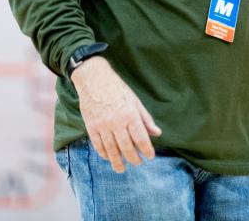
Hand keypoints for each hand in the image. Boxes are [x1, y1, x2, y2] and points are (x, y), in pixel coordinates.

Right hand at [71, 56, 161, 172]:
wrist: (94, 79)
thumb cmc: (117, 89)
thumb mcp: (135, 101)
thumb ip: (145, 119)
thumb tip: (157, 133)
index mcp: (130, 114)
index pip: (141, 138)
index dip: (146, 149)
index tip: (150, 157)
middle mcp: (116, 122)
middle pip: (126, 147)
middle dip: (133, 158)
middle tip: (137, 163)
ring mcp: (102, 125)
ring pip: (111, 149)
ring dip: (117, 161)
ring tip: (122, 168)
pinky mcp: (91, 127)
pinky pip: (98, 145)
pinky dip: (104, 154)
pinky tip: (109, 158)